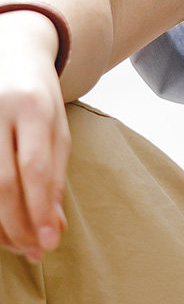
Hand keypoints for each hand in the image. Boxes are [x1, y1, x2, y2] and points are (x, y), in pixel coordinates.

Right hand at [0, 11, 69, 262]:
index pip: (35, 166)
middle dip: (17, 223)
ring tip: (18, 245)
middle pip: (1, 181)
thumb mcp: (58, 126)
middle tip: (34, 252)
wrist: (7, 51)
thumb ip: (56, 172)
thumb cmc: (38, 96)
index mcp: (31, 106)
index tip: (50, 242)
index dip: (40, 208)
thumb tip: (54, 224)